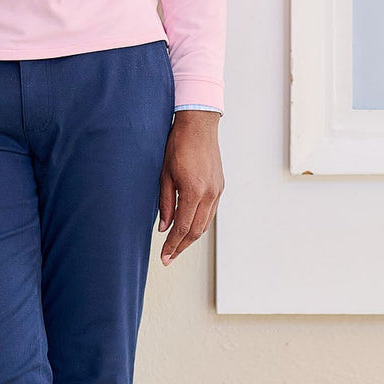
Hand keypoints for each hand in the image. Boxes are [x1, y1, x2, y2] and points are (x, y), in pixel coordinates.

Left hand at [158, 110, 223, 263]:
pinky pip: (210, 212)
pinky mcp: (220, 186)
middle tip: (169, 258)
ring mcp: (217, 190)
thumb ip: (165, 203)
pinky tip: (189, 227)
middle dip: (181, 247)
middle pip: (196, 230)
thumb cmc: (178, 145)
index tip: (164, 257)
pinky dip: (200, 223)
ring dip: (191, 237)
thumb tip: (163, 227)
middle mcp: (209, 194)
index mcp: (194, 191)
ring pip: (205, 223)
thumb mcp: (165, 175)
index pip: (182, 227)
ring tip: (177, 246)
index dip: (172, 245)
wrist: (199, 125)